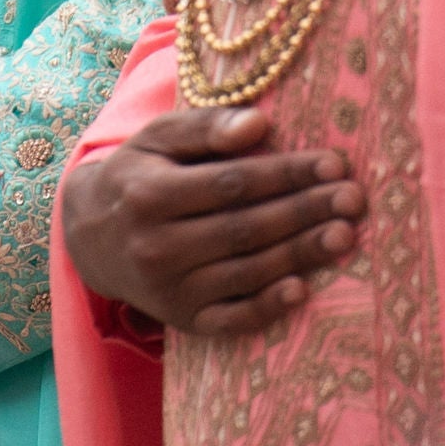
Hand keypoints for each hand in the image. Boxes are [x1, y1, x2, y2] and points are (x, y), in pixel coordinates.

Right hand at [57, 106, 363, 338]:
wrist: (90, 236)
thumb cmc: (139, 175)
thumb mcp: (159, 138)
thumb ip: (207, 127)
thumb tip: (260, 124)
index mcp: (150, 194)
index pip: (233, 183)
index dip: (286, 173)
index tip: (334, 162)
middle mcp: (156, 246)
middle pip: (245, 228)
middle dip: (305, 212)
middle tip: (354, 199)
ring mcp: (169, 289)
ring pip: (246, 271)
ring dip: (300, 254)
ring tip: (345, 234)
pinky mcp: (182, 320)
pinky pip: (231, 319)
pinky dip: (267, 307)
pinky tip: (302, 289)